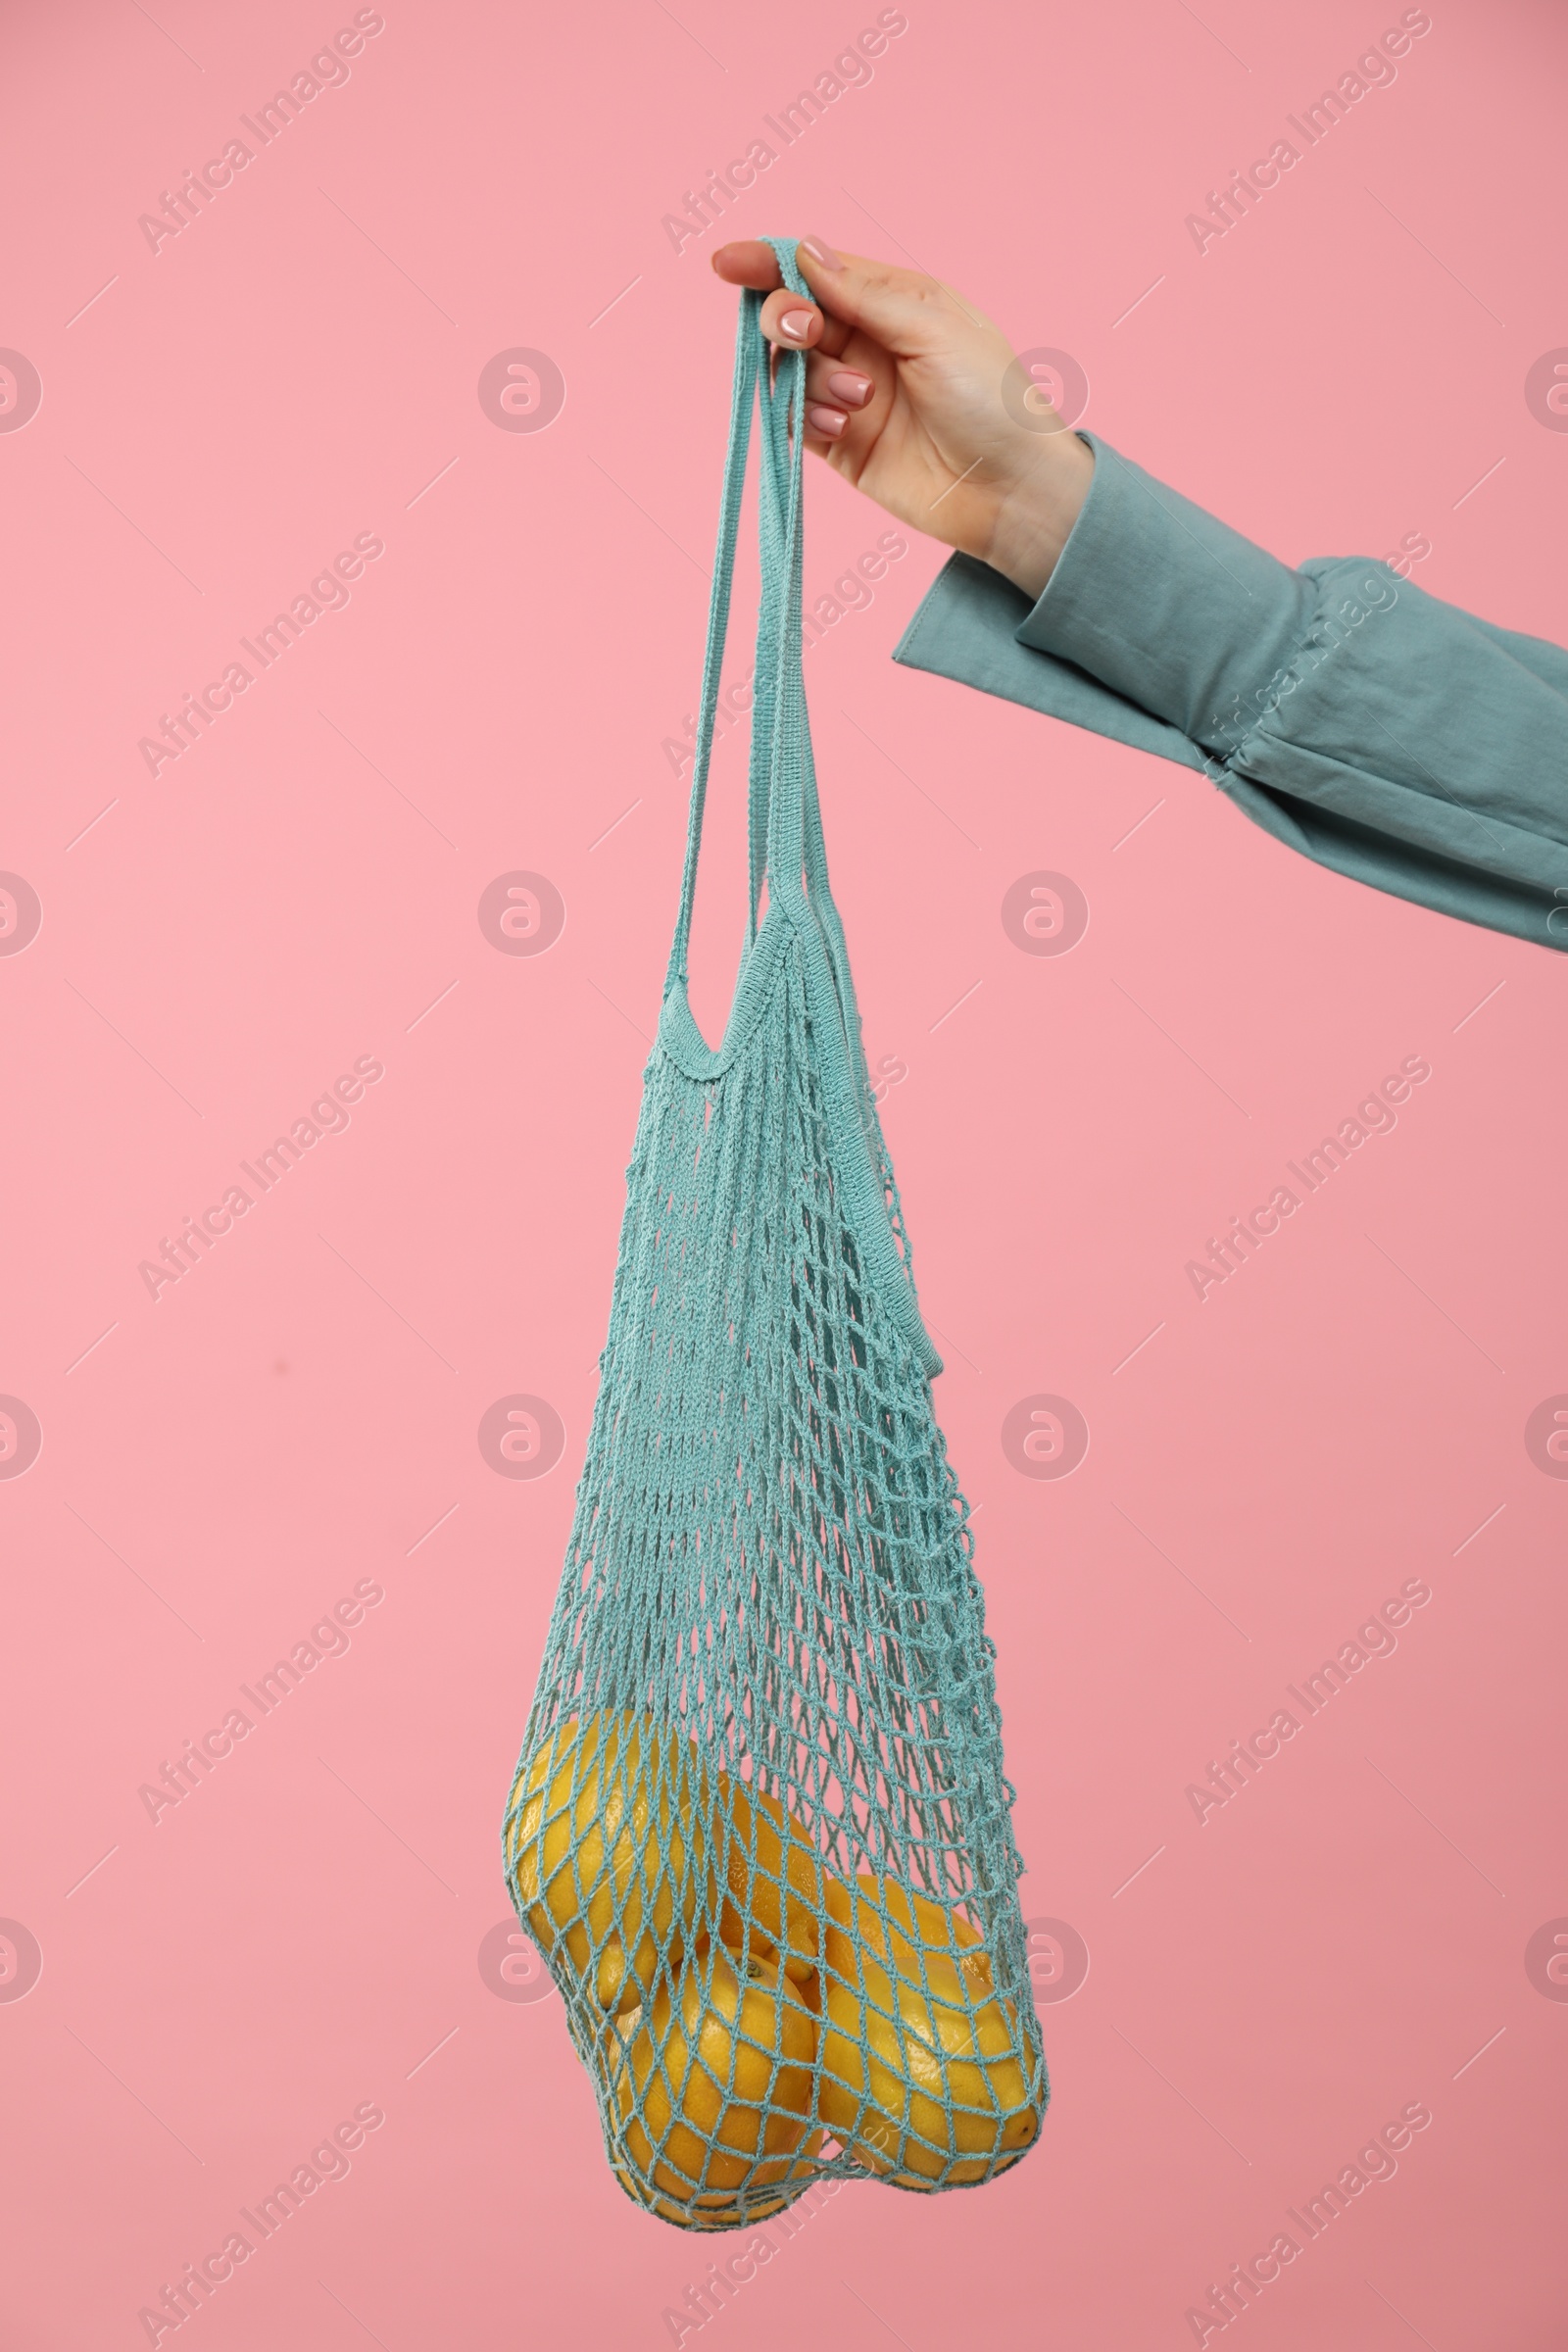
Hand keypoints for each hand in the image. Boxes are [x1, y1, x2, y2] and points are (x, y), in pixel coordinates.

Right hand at [711, 235, 1094, 604]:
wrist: (1011, 492)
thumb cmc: (994, 402)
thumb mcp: (935, 331)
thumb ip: (865, 296)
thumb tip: (805, 252)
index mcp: (896, 300)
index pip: (818, 269)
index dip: (769, 262)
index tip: (726, 264)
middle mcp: (868, 341)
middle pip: (793, 314)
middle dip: (786, 319)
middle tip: (806, 334)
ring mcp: (851, 393)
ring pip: (790, 369)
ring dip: (810, 379)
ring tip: (858, 403)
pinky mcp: (842, 444)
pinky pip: (795, 420)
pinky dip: (807, 419)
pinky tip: (845, 429)